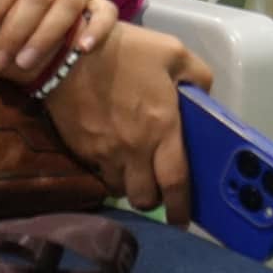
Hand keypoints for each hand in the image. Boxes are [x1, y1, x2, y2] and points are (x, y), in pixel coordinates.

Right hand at [43, 24, 211, 226]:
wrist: (69, 54)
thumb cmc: (129, 51)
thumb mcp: (176, 54)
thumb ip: (198, 78)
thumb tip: (203, 99)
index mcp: (163, 127)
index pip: (175, 180)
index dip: (181, 205)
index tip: (185, 221)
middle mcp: (134, 148)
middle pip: (144, 197)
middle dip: (155, 201)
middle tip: (161, 191)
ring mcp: (104, 152)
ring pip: (120, 189)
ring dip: (132, 187)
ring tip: (139, 173)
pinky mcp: (81, 150)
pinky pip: (99, 174)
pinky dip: (110, 174)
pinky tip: (116, 158)